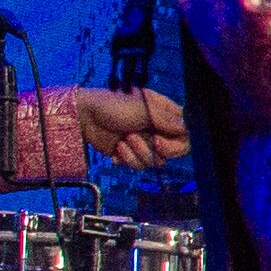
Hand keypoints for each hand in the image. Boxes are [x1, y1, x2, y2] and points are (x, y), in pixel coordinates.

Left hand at [54, 87, 189, 171]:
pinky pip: (138, 165)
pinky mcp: (129, 153)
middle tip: (149, 142)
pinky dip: (126, 158)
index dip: (176, 143)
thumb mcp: (143, 109)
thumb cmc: (113, 105)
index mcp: (164, 115)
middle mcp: (158, 130)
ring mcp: (144, 142)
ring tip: (123, 141)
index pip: (185, 134)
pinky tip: (116, 149)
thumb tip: (186, 128)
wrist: (84, 116)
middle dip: (158, 150)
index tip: (158, 139)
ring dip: (138, 153)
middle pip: (175, 152)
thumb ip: (167, 120)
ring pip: (155, 161)